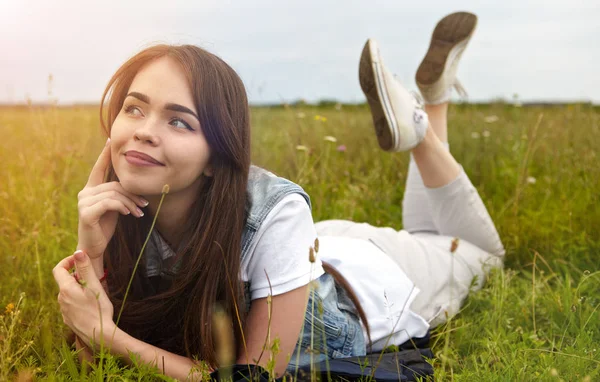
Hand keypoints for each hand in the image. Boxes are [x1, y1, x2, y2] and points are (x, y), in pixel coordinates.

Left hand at [53, 250, 115, 348]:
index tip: (79, 260)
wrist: (99, 335)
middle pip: (65, 281)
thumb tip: (78, 252)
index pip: (58, 269)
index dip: (67, 261)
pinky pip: (71, 304)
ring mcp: (64, 310)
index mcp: (66, 289)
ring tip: (94, 292)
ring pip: (68, 293)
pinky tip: (91, 305)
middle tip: (93, 278)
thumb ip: (85, 268)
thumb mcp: (94, 286)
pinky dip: (78, 299)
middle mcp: (61, 299)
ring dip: (78, 289)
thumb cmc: (99, 310)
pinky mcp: (68, 319)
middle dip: (77, 276)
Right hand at [77, 138, 147, 258]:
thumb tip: (133, 184)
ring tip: (140, 212)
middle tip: (145, 204)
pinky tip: (129, 214)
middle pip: (115, 185)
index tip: (109, 140)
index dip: (104, 154)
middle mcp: (85, 193)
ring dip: (131, 202)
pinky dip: (122, 207)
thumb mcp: (114, 207)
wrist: (94, 247)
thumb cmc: (105, 226)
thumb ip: (118, 194)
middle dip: (133, 194)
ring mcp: (83, 202)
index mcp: (91, 189)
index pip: (99, 168)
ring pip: (114, 194)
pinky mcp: (86, 213)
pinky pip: (110, 203)